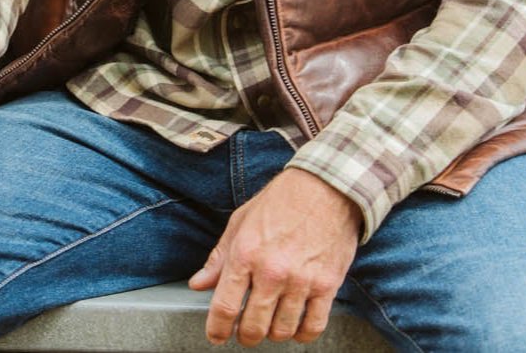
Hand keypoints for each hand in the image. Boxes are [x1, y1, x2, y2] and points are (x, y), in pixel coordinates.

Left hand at [189, 167, 361, 345]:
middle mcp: (272, 271)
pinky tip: (294, 327)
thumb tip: (198, 284)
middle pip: (253, 325)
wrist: (323, 189)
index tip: (215, 336)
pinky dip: (301, 334)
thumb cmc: (279, 202)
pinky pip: (313, 326)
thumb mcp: (240, 222)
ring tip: (268, 325)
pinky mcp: (327, 286)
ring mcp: (301, 281)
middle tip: (243, 333)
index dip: (217, 328)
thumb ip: (219, 257)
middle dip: (245, 335)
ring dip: (272, 334)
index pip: (224, 304)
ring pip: (282, 330)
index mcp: (245, 253)